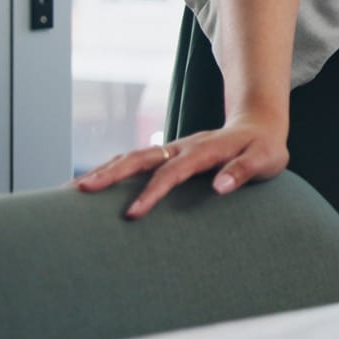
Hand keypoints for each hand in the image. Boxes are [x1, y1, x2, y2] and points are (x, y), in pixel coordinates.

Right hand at [74, 111, 290, 218]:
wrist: (260, 124)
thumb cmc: (264, 148)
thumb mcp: (266, 159)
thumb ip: (245, 170)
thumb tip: (220, 186)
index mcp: (205, 150)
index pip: (173, 172)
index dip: (152, 192)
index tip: (132, 213)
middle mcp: (183, 146)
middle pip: (141, 157)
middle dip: (110, 174)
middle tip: (79, 191)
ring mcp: (173, 148)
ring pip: (132, 156)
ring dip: (103, 170)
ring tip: (71, 190)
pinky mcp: (168, 154)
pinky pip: (135, 159)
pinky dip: (111, 169)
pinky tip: (91, 184)